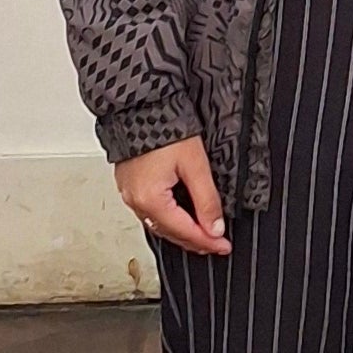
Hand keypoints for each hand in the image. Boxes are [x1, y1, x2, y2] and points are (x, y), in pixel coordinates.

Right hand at [115, 137, 229, 257]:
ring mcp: (129, 194)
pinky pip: (150, 212)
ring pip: (159, 224)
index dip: (207, 241)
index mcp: (150, 199)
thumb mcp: (195, 165)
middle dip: (195, 240)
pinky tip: (181, 218)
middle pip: (169, 232)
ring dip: (182, 232)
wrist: (140, 106)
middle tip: (216, 244)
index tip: (223, 246)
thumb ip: (207, 199)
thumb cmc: (163, 129)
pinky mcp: (129, 185)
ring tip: (202, 235)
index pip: (184, 231)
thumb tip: (215, 227)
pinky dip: (169, 219)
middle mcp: (135, 201)